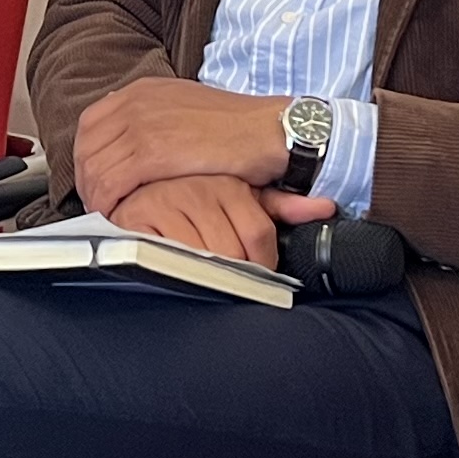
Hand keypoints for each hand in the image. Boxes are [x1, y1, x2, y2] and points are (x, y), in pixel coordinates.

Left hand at [69, 79, 294, 217]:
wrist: (268, 130)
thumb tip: (133, 143)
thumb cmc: (237, 126)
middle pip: (86, 148)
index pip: (91, 125)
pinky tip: (120, 217)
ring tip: (111, 216)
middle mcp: (135, 103)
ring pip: (94, 169)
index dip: (88, 158)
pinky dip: (108, 204)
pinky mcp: (152, 152)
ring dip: (97, 197)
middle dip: (88, 181)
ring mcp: (141, 125)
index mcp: (142, 91)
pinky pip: (110, 183)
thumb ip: (155, 119)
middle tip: (101, 205)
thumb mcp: (186, 108)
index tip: (97, 181)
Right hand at [107, 173, 291, 267]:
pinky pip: (168, 257)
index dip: (261, 264)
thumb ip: (282, 206)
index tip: (254, 272)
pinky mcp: (138, 217)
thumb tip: (325, 208)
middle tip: (223, 273)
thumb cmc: (192, 202)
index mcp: (228, 184)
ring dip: (202, 272)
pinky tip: (172, 261)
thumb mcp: (241, 200)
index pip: (259, 235)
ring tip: (196, 267)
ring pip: (203, 258)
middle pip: (232, 252)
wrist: (134, 192)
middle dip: (231, 272)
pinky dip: (173, 267)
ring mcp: (167, 201)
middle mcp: (199, 188)